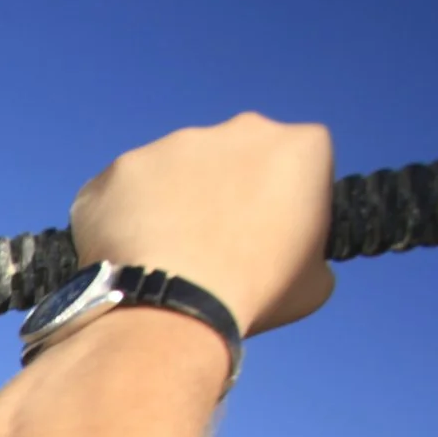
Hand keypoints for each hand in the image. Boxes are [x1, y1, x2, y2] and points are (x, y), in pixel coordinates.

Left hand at [71, 113, 335, 337]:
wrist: (172, 307)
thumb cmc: (255, 295)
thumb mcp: (314, 280)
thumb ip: (309, 249)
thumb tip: (292, 255)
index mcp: (300, 147)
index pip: (299, 161)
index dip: (284, 197)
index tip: (270, 229)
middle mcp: (239, 129)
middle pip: (234, 155)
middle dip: (226, 188)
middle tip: (213, 240)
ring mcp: (174, 143)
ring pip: (175, 169)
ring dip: (172, 200)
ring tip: (166, 253)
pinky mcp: (123, 166)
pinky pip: (125, 190)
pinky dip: (124, 217)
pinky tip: (129, 253)